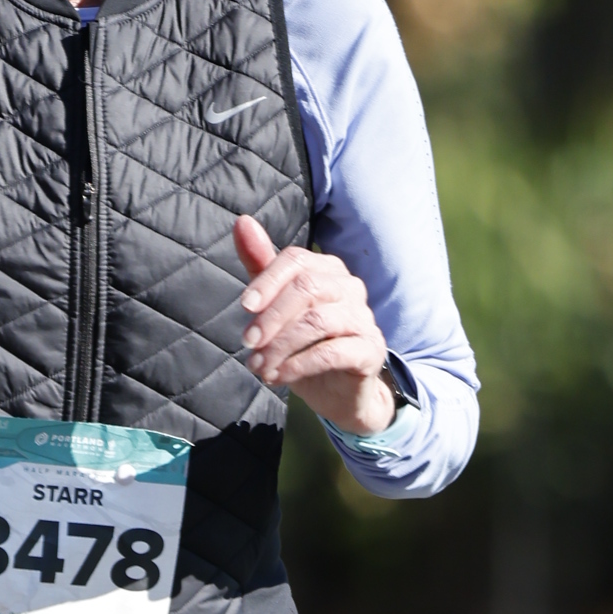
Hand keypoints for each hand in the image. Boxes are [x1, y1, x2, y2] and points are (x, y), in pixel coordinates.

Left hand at [232, 214, 396, 433]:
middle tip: (247, 343)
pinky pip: (332, 352)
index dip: (268, 281)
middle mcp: (350, 287)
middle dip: (271, 317)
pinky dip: (298, 365)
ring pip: (317, 321)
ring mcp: (364, 318)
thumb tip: (242, 221)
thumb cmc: (303, 344)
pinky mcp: (370, 350)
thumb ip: (261, 265)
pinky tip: (278, 376)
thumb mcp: (277, 305)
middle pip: (307, 288)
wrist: (337, 392)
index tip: (244, 307)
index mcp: (328, 270)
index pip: (297, 261)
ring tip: (258, 366)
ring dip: (280, 346)